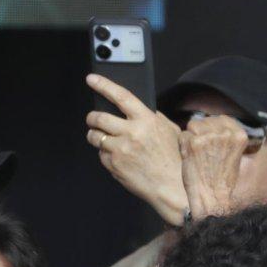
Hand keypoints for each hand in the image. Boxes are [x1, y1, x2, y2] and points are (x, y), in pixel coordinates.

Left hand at [85, 74, 188, 224]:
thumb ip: (154, 118)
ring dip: (95, 135)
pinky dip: (106, 154)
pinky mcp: (113, 164)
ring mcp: (120, 149)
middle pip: (99, 117)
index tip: (92, 79)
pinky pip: (101, 154)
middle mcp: (131, 133)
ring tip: (104, 139)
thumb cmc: (175, 160)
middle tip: (93, 119)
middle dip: (92, 117)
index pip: (121, 96)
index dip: (104, 85)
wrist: (172, 187)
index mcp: (146, 121)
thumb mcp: (170, 131)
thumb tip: (141, 111)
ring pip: (95, 136)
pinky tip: (118, 157)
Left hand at [180, 115, 246, 218]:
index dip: (213, 128)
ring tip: (197, 154)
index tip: (211, 140)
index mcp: (239, 136)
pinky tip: (190, 158)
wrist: (212, 196)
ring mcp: (209, 137)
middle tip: (203, 151)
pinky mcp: (194, 143)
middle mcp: (225, 134)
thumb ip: (226, 137)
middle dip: (201, 132)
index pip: (222, 118)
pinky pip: (182, 135)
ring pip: (192, 125)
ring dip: (191, 137)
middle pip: (206, 120)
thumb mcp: (234, 154)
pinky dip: (183, 146)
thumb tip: (213, 122)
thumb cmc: (221, 178)